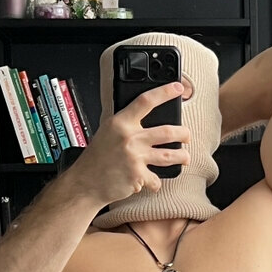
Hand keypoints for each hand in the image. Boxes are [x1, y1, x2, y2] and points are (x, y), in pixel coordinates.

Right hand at [71, 83, 189, 206]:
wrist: (85, 183)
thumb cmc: (97, 158)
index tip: (178, 88)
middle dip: (184, 134)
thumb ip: (126, 124)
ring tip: (184, 157)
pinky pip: (156, 179)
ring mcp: (135, 158)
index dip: (165, 92)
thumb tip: (148, 117)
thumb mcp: (107, 131)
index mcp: (121, 123)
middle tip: (186, 136)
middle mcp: (130, 138)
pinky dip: (156, 182)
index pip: (146, 101)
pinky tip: (152, 180)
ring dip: (182, 157)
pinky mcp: (138, 176)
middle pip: (168, 131)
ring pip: (170, 155)